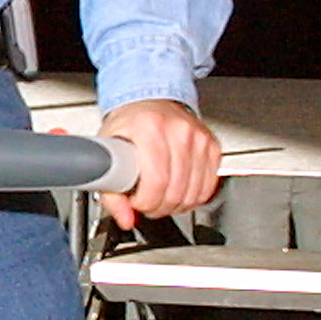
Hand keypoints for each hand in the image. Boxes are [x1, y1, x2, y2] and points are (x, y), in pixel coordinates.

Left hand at [97, 99, 219, 227]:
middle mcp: (178, 130)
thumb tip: (125, 218)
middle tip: (146, 203)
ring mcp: (198, 138)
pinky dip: (192, 198)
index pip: (156, 181)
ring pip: (193, 194)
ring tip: (160, 197)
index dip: (145, 202)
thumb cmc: (129, 125)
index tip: (136, 202)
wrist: (150, 101)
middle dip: (158, 207)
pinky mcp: (212, 146)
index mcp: (150, 127)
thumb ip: (109, 189)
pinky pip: (207, 188)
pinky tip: (178, 192)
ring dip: (175, 206)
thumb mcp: (108, 150)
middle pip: (175, 191)